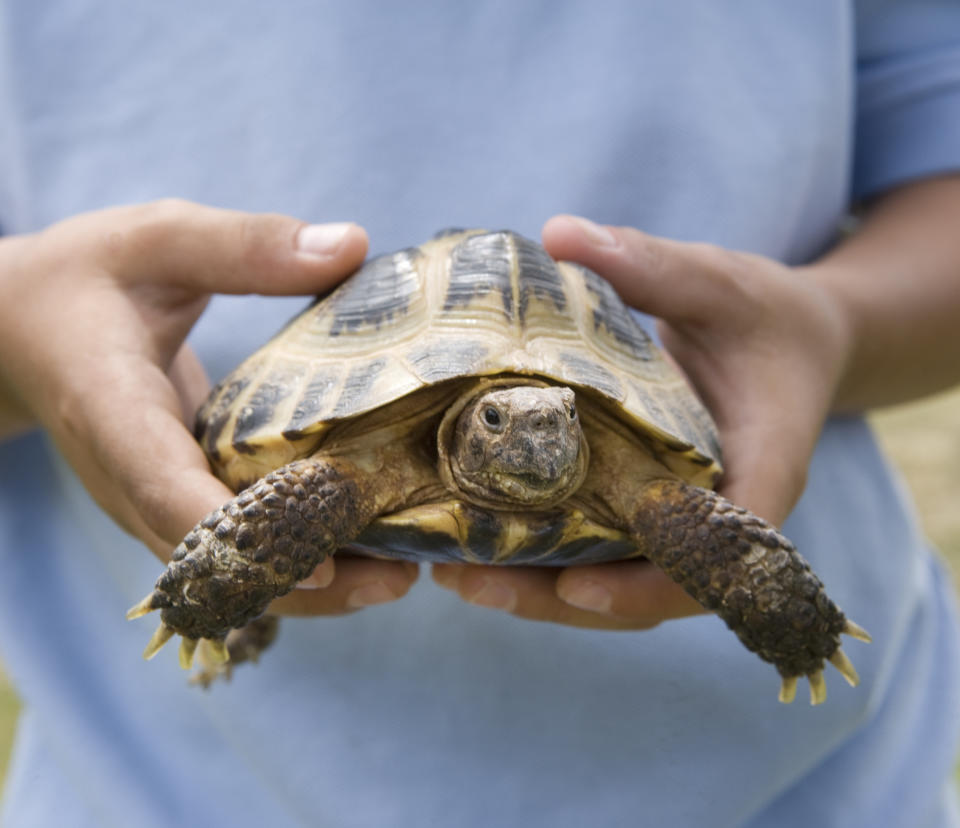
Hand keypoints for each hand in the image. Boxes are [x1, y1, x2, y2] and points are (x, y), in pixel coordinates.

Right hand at [0, 200, 419, 614]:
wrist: (20, 330)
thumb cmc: (85, 279)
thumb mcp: (157, 240)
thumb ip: (245, 245)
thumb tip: (351, 245)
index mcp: (109, 408)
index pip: (163, 485)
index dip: (238, 530)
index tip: (316, 563)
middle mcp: (127, 477)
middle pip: (211, 557)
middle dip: (302, 577)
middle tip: (401, 578)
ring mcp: (148, 500)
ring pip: (227, 571)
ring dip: (310, 586)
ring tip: (400, 577)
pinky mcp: (173, 500)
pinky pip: (234, 549)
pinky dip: (295, 558)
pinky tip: (365, 548)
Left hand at [433, 214, 847, 628]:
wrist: (791, 342)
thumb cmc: (764, 315)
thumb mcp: (720, 283)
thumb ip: (653, 266)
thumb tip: (560, 234)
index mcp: (761, 466)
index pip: (719, 552)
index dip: (651, 585)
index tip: (576, 589)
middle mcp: (723, 511)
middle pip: (650, 588)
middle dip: (561, 600)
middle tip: (470, 582)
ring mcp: (685, 517)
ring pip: (620, 582)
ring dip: (540, 592)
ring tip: (454, 574)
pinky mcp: (652, 505)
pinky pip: (606, 550)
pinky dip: (548, 558)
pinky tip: (480, 542)